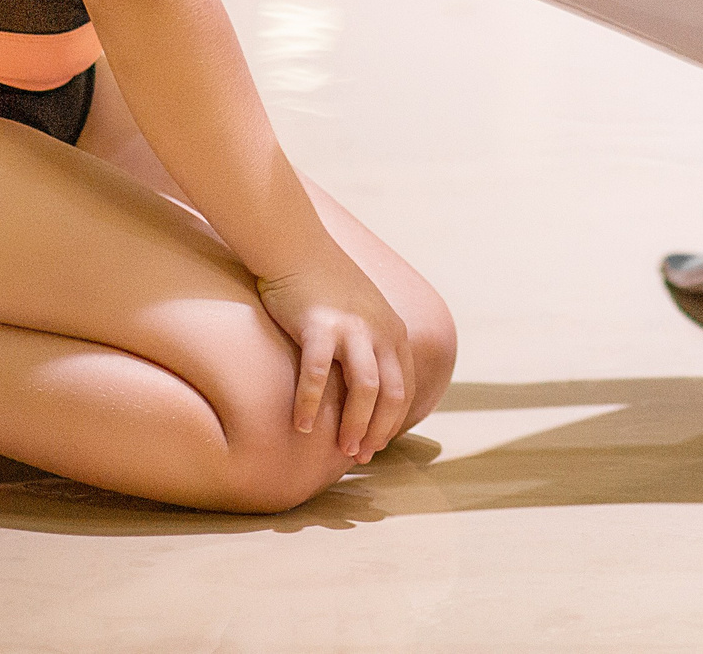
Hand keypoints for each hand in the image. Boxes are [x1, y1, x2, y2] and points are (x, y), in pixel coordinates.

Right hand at [254, 255, 415, 464]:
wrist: (296, 246)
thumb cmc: (324, 283)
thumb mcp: (364, 311)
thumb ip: (371, 343)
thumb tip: (367, 386)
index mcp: (393, 331)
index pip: (405, 387)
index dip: (394, 421)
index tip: (378, 445)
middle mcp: (380, 330)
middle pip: (391, 393)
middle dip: (379, 430)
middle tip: (361, 456)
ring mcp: (352, 327)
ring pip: (365, 388)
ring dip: (356, 424)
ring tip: (343, 450)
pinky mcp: (320, 325)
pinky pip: (318, 374)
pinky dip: (311, 404)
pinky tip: (301, 426)